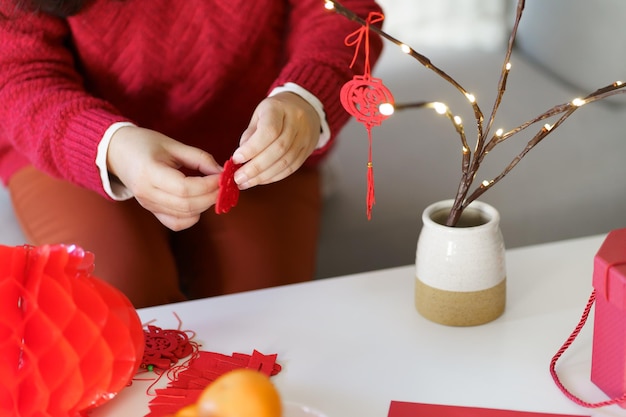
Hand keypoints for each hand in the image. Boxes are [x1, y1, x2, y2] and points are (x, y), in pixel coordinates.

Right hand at [107, 126, 222, 230]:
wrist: (117, 152)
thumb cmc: (144, 143)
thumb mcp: (172, 144)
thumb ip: (199, 158)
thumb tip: (221, 172)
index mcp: (149, 172)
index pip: (185, 188)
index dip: (208, 185)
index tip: (222, 176)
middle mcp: (146, 193)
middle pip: (187, 205)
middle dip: (211, 196)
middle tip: (224, 185)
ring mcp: (148, 205)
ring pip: (184, 216)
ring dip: (205, 205)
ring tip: (214, 191)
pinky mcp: (152, 211)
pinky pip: (176, 223)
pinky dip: (192, 217)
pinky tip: (199, 202)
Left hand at [231, 92, 320, 188]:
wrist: (304, 107)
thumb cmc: (275, 112)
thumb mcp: (259, 115)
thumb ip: (250, 135)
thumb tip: (241, 159)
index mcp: (279, 108)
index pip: (269, 131)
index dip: (252, 148)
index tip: (236, 159)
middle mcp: (296, 122)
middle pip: (278, 149)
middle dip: (256, 167)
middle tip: (238, 178)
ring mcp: (305, 137)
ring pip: (286, 162)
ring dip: (263, 176)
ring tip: (246, 183)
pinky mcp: (308, 150)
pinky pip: (292, 168)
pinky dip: (274, 176)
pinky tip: (261, 180)